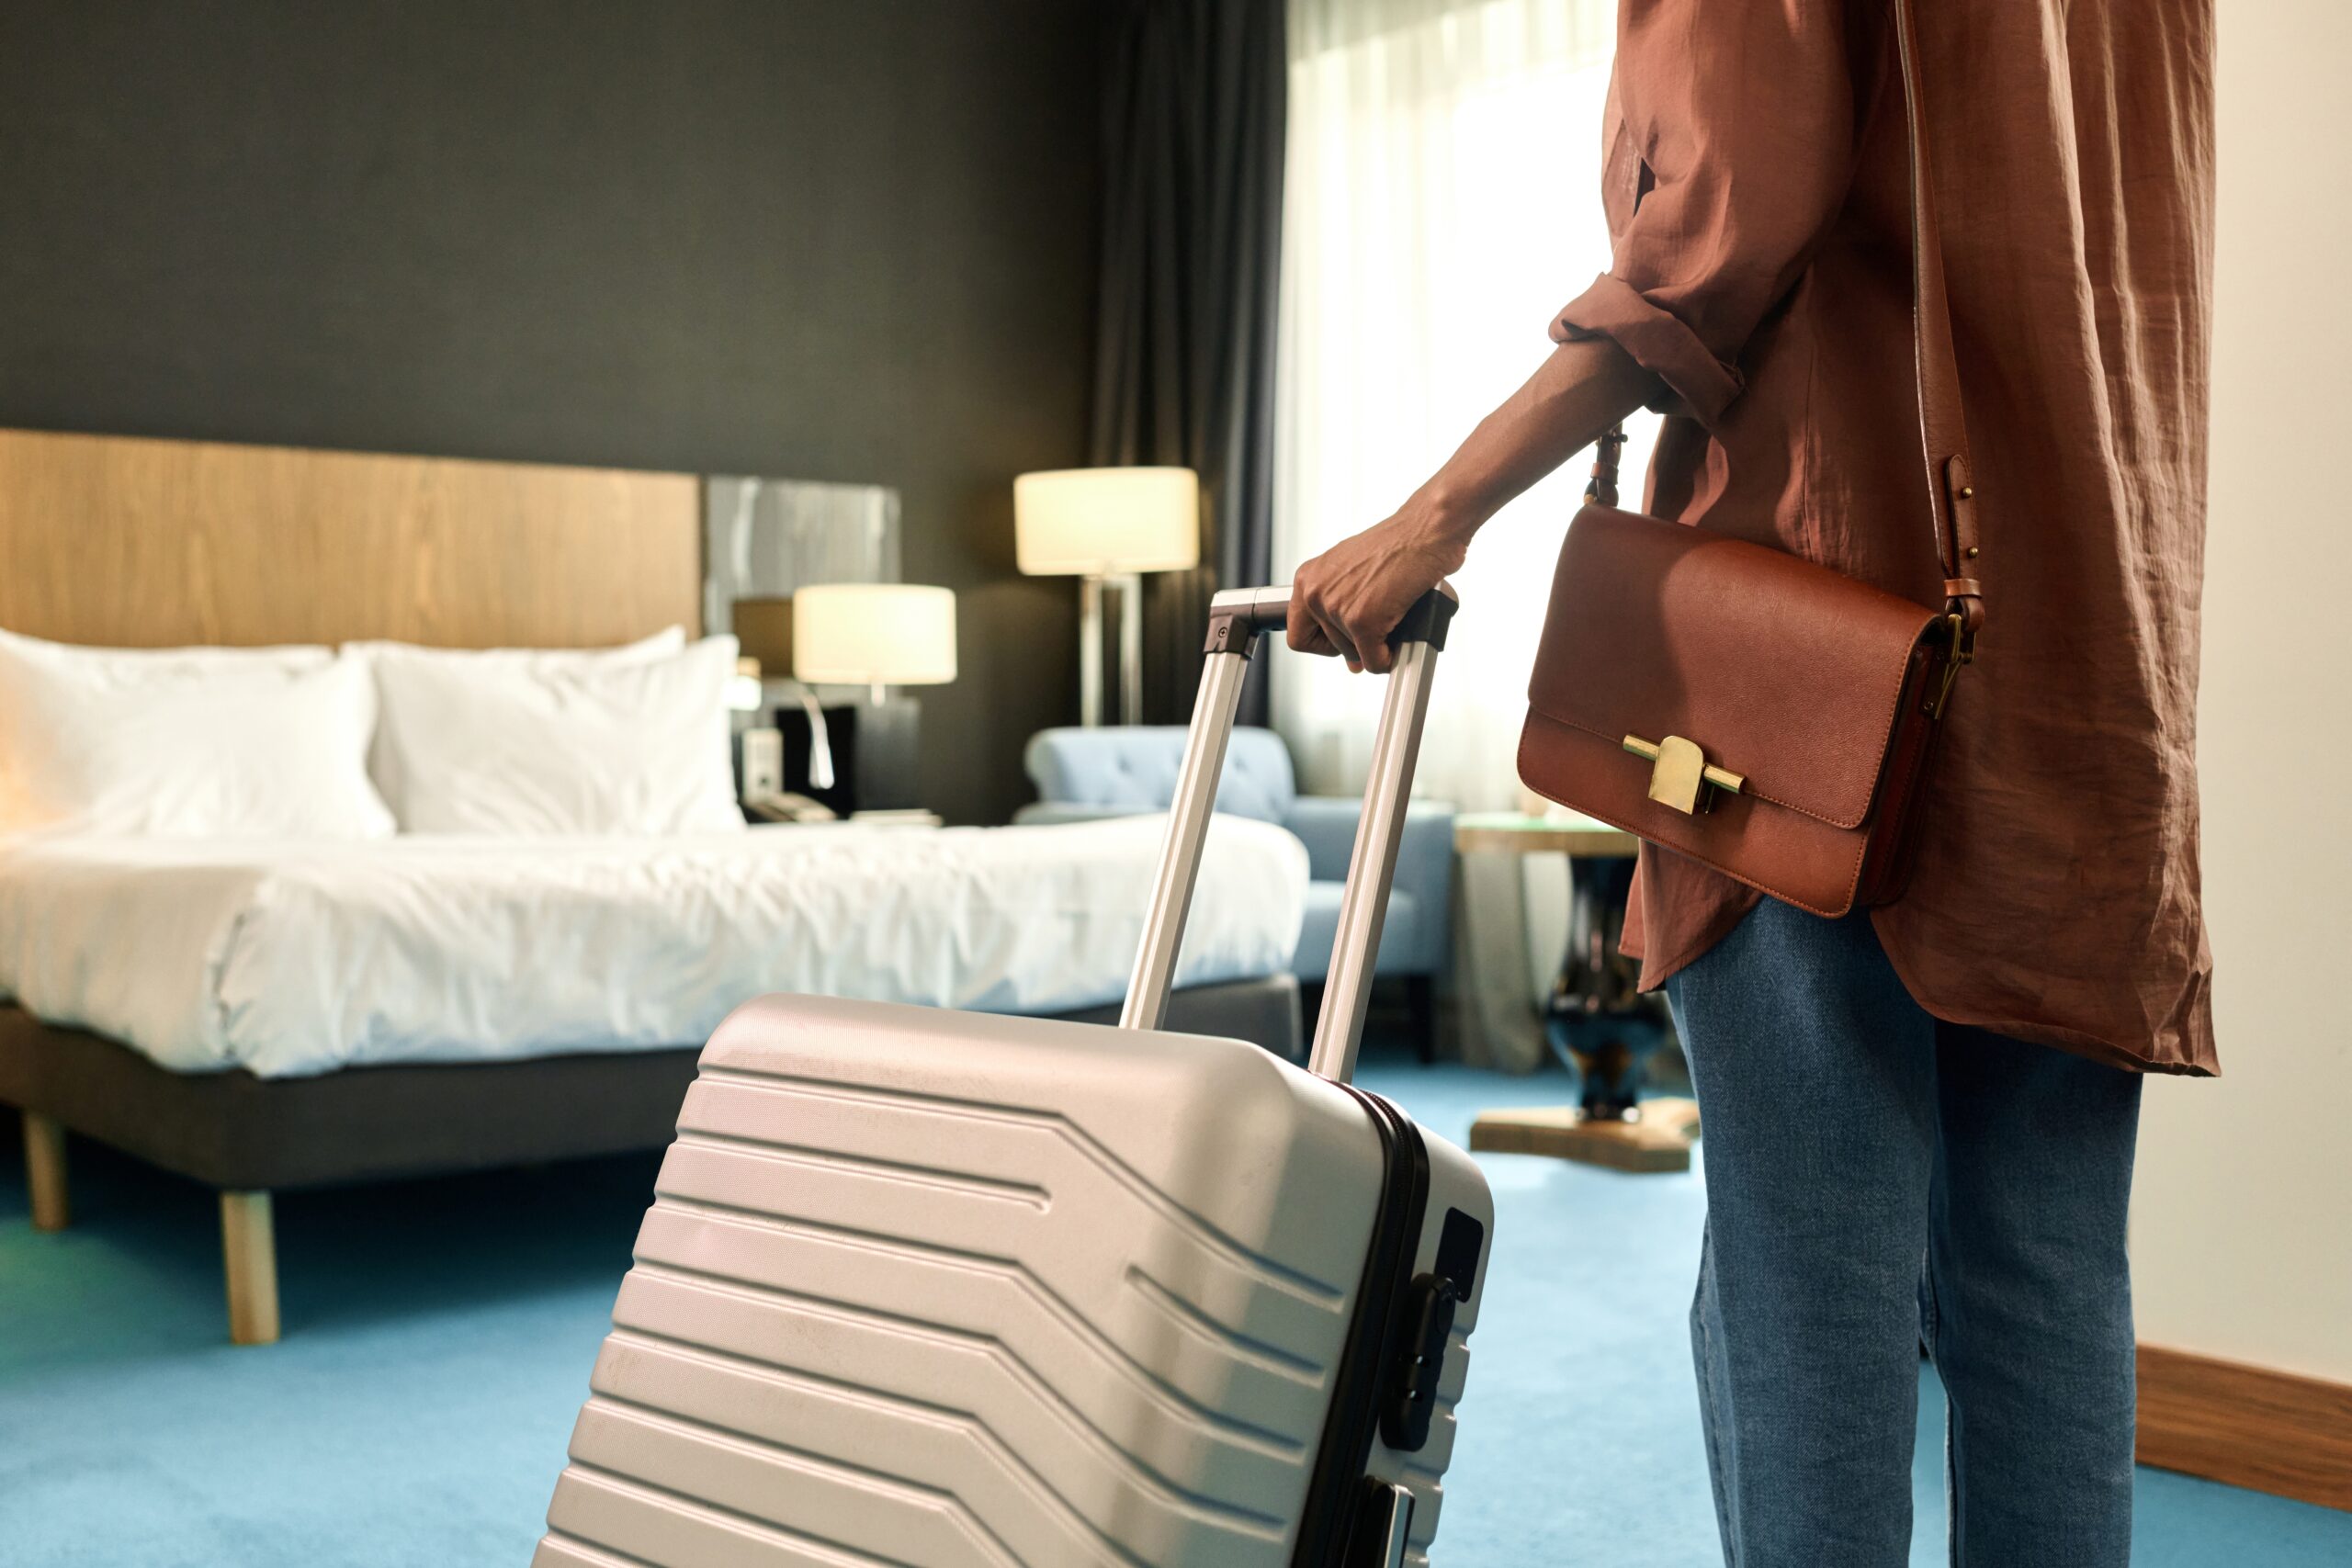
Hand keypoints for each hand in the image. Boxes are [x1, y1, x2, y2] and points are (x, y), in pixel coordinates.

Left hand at [1287, 499, 1467, 673]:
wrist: (1425, 531)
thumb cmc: (1397, 545)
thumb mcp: (1353, 572)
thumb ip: (1342, 608)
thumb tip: (1350, 658)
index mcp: (1308, 578)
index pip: (1297, 634)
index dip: (1323, 642)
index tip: (1342, 637)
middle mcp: (1315, 592)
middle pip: (1328, 647)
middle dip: (1355, 642)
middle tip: (1376, 628)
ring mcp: (1336, 608)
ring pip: (1353, 655)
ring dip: (1375, 645)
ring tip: (1391, 618)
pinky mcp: (1362, 621)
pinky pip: (1374, 661)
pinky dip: (1389, 659)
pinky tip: (1398, 641)